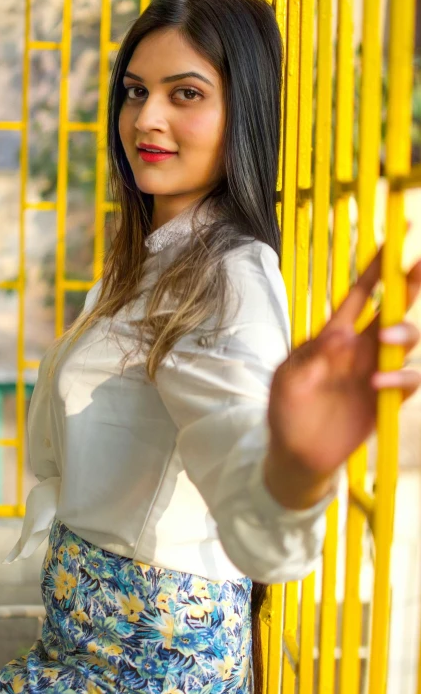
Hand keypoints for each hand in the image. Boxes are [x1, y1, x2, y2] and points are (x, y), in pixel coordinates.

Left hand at [265, 248, 420, 509]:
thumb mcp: (287, 379)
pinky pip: (408, 380)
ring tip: (385, 338)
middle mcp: (359, 349)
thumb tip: (340, 338)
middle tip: (419, 266)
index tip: (394, 240)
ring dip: (403, 332)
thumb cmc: (285, 410)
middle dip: (409, 285)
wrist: (294, 453)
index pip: (360, 295)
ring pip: (405, 340)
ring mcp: (375, 372)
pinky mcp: (385, 399)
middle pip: (392, 310)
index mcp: (334, 336)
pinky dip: (400, 377)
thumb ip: (310, 357)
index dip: (376, 269)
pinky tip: (379, 382)